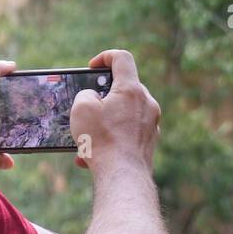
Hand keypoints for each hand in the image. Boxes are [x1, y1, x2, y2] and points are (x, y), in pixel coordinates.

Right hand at [69, 49, 160, 171]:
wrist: (122, 176)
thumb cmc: (102, 140)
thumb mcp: (82, 109)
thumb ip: (85, 94)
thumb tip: (92, 98)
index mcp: (131, 90)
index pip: (122, 58)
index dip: (105, 57)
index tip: (92, 67)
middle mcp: (147, 104)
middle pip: (125, 88)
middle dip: (104, 95)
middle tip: (88, 105)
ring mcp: (151, 124)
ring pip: (125, 114)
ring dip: (105, 121)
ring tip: (85, 138)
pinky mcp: (149, 143)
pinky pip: (127, 134)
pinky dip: (111, 139)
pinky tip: (92, 156)